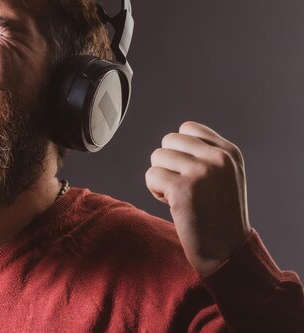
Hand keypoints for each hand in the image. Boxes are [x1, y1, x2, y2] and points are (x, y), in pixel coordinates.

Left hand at [145, 121, 250, 275]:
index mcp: (229, 152)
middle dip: (167, 164)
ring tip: (178, 197)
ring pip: (157, 157)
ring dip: (160, 177)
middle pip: (168, 141)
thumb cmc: (220, 216)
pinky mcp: (183, 189)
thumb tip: (172, 141)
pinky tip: (172, 205)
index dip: (179, 150)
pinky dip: (155, 191)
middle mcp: (218, 158)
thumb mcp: (225, 176)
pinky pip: (151, 175)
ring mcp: (201, 172)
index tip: (189, 173)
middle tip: (182, 187)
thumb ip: (206, 154)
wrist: (227, 252)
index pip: (188, 128)